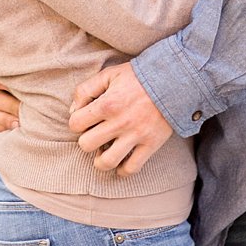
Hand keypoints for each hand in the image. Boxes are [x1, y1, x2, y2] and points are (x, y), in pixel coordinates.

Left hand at [68, 62, 173, 176]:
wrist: (172, 81)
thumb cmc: (137, 77)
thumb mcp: (108, 74)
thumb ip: (86, 89)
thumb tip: (73, 111)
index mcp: (107, 104)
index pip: (75, 124)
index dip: (76, 123)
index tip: (84, 121)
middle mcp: (119, 122)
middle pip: (86, 145)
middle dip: (86, 141)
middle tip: (94, 135)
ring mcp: (135, 136)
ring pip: (107, 162)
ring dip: (100, 160)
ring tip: (103, 153)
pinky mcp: (150, 144)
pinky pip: (132, 168)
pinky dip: (123, 170)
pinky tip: (121, 162)